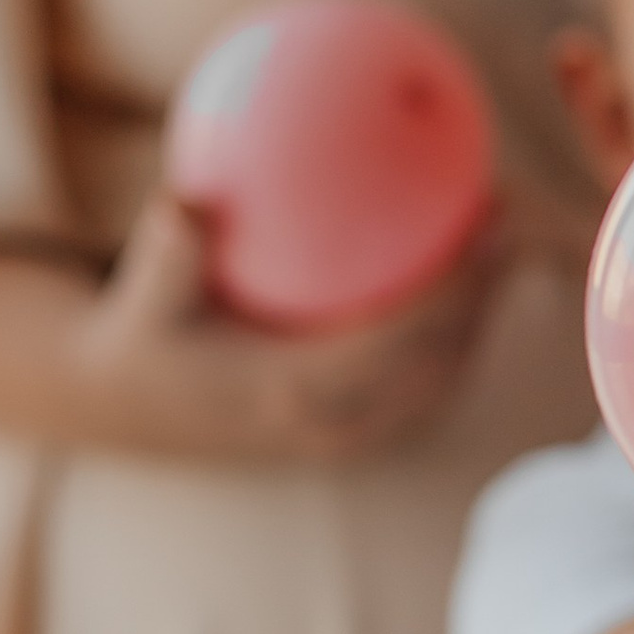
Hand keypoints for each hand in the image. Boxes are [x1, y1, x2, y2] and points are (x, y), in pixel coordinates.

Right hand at [71, 188, 502, 463]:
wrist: (124, 407)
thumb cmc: (138, 333)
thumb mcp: (138, 297)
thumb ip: (164, 255)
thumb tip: (181, 199)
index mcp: (292, 389)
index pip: (398, 340)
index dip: (453, 289)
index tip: (487, 224)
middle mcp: (331, 421)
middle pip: (438, 362)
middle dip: (484, 297)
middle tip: (509, 219)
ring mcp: (343, 434)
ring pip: (439, 381)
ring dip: (477, 318)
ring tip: (502, 244)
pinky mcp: (345, 433)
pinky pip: (417, 383)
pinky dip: (448, 336)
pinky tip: (460, 273)